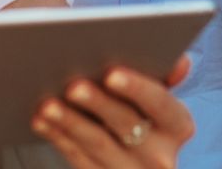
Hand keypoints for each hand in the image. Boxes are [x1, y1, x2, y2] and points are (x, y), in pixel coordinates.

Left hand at [32, 56, 194, 168]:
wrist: (140, 163)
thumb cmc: (145, 113)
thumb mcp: (160, 100)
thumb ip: (164, 78)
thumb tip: (180, 62)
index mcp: (178, 126)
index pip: (161, 104)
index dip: (137, 88)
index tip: (112, 73)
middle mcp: (160, 156)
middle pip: (126, 125)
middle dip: (98, 104)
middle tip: (73, 86)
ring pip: (98, 145)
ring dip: (71, 122)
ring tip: (48, 104)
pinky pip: (79, 159)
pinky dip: (59, 138)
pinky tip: (41, 120)